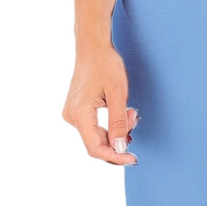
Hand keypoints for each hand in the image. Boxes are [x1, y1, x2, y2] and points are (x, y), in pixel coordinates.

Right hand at [63, 43, 138, 164]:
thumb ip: (119, 124)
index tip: (132, 158)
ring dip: (117, 130)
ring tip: (130, 112)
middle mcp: (71, 116)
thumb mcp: (118, 94)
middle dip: (119, 139)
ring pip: (97, 136)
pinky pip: (94, 127)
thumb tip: (120, 149)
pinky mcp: (77, 110)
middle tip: (134, 120)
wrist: (93, 47)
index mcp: (79, 113)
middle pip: (97, 143)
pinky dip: (110, 125)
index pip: (96, 148)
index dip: (115, 157)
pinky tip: (122, 112)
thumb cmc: (105, 65)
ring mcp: (72, 114)